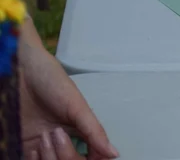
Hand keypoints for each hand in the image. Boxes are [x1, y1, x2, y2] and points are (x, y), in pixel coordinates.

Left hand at [19, 21, 117, 159]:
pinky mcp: (21, 144)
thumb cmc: (51, 82)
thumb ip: (94, 130)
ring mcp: (41, 143)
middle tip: (57, 134)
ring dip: (49, 158)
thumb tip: (113, 153)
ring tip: (43, 137)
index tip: (91, 157)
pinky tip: (33, 148)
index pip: (91, 155)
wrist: (20, 73)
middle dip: (67, 157)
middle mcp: (61, 140)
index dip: (93, 159)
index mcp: (78, 130)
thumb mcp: (76, 105)